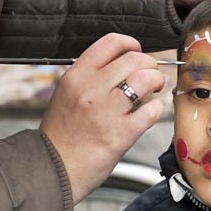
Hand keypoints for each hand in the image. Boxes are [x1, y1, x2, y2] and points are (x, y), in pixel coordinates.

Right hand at [40, 34, 165, 203]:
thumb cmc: (62, 134)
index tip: (137, 52)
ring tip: (153, 90)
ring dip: (156, 82)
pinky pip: (152, 110)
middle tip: (150, 75)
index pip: (111, 42)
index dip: (131, 44)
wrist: (54, 168)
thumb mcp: (67, 94)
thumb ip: (91, 76)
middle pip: (134, 58)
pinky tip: (149, 113)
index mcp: (77, 76)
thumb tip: (123, 64)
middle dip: (149, 65)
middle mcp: (91, 89)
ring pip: (146, 78)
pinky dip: (157, 109)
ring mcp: (107, 111)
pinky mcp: (122, 133)